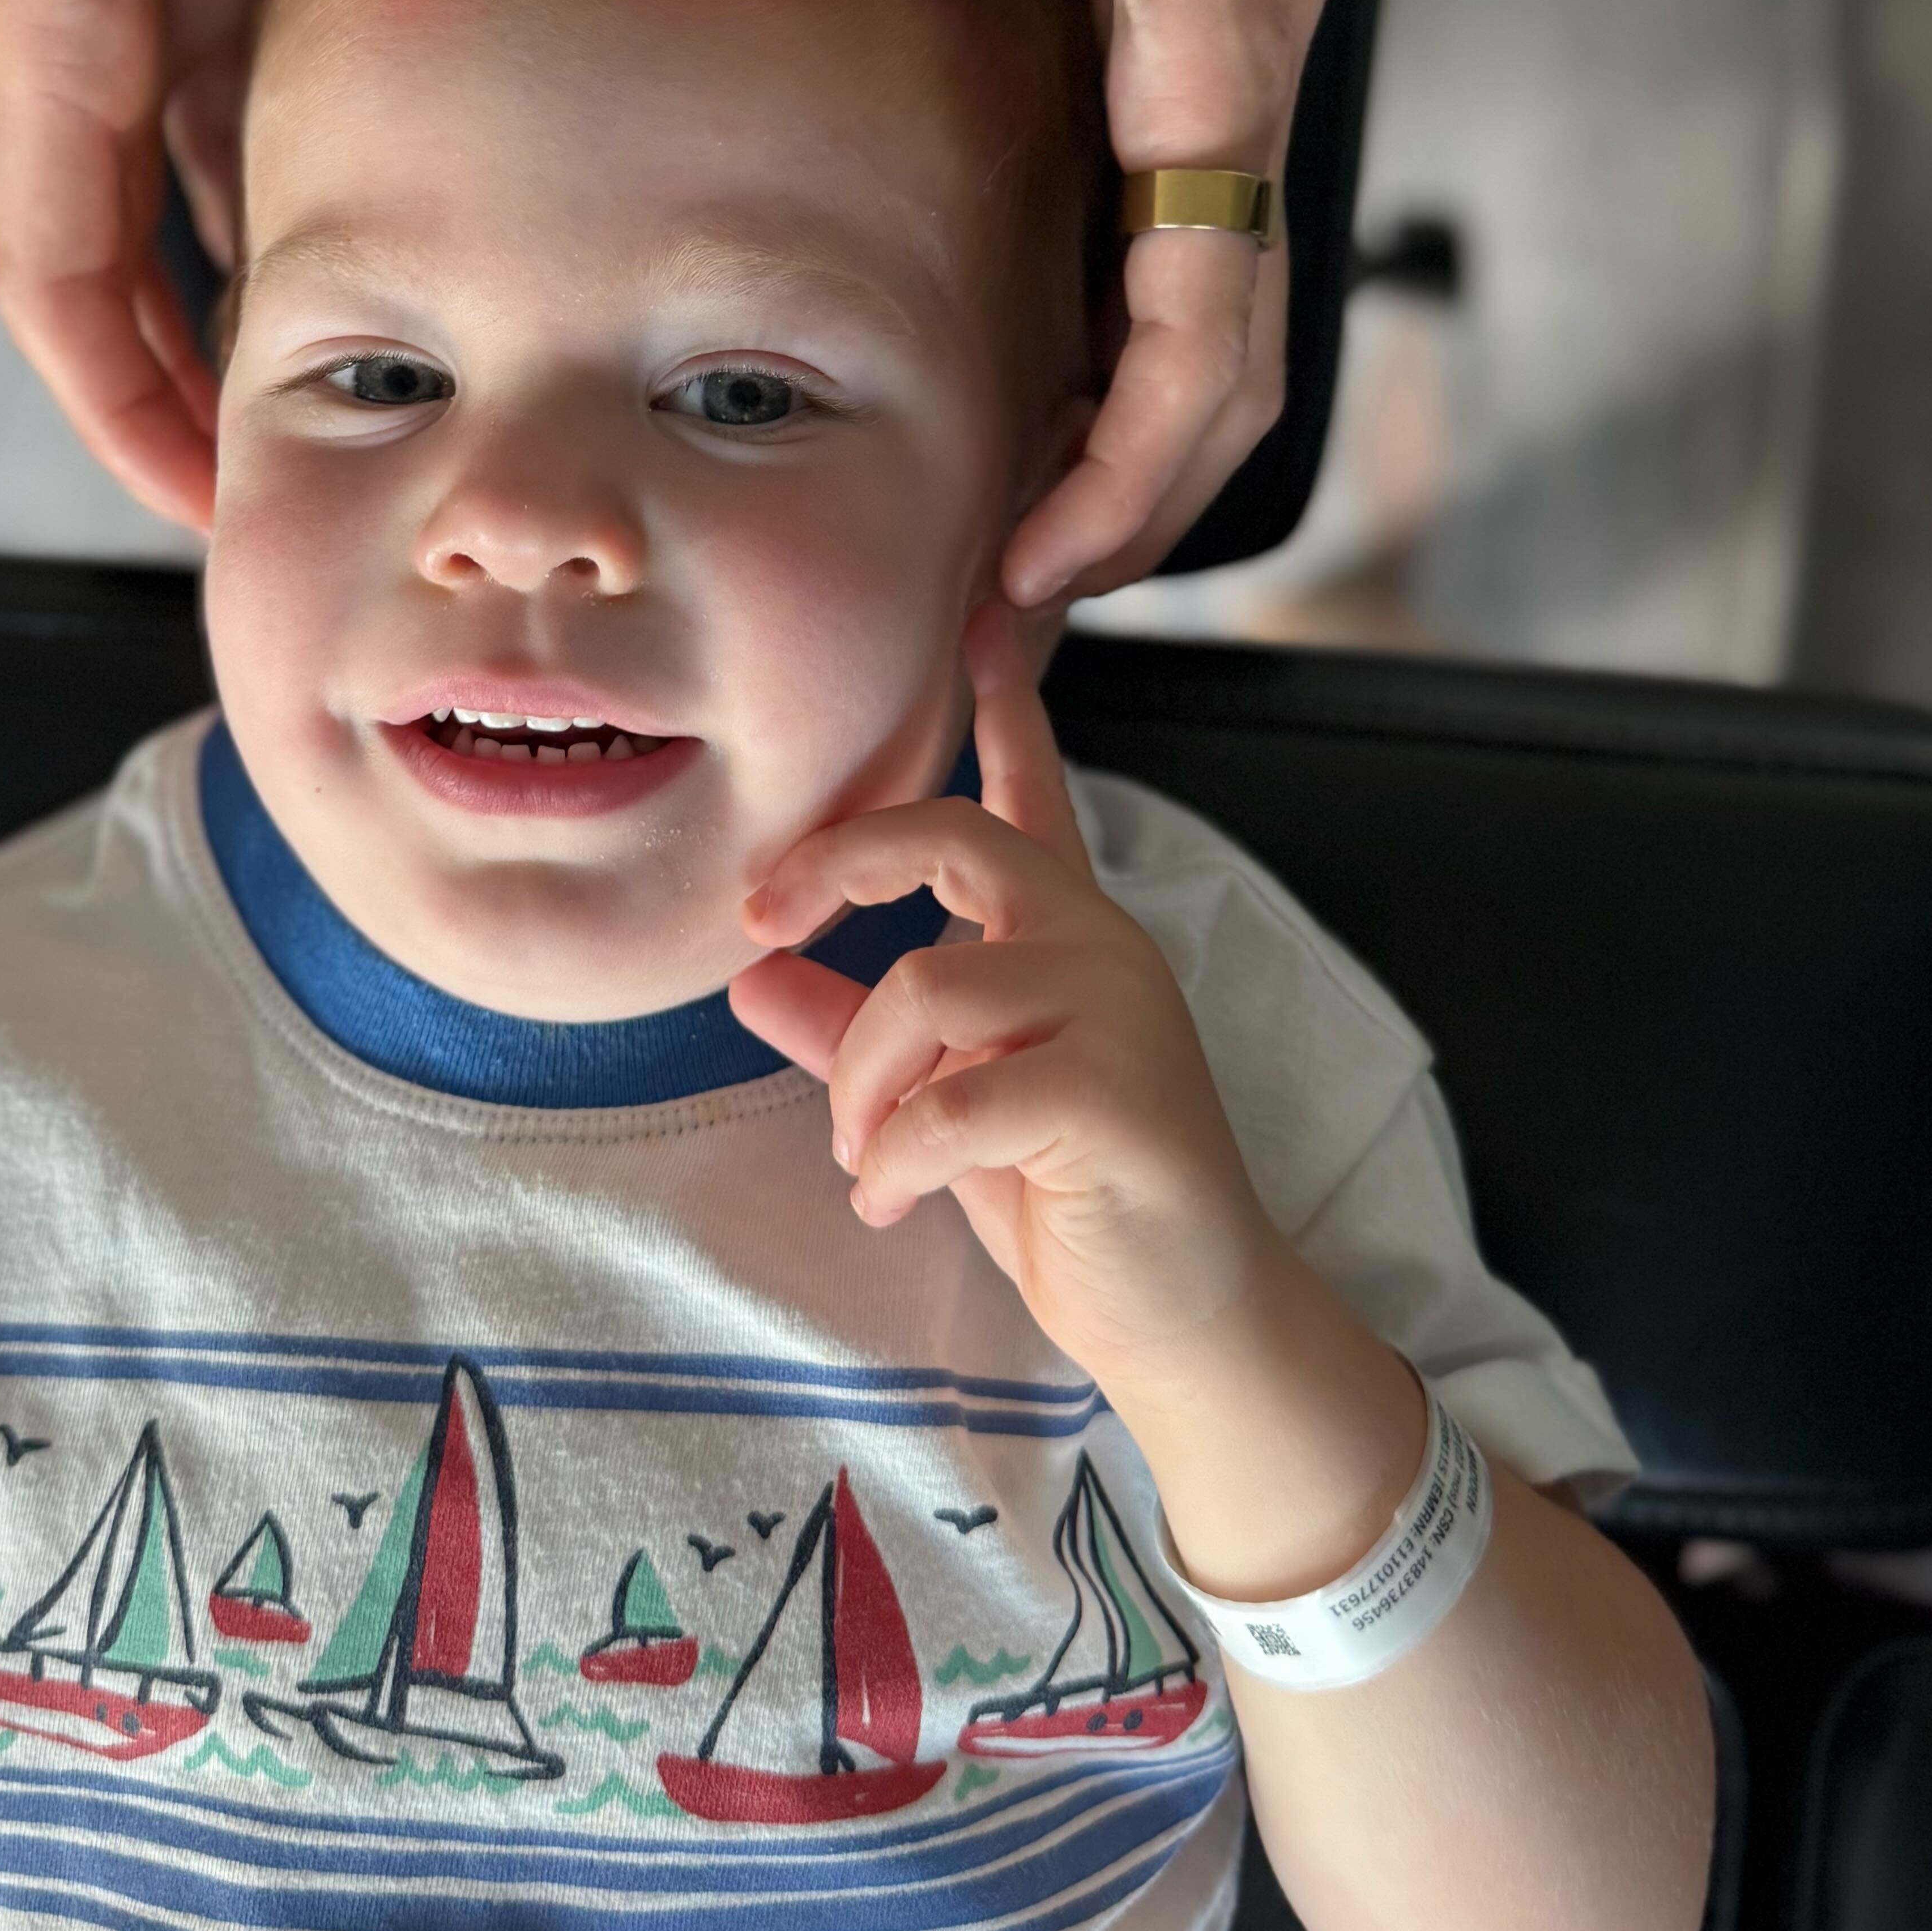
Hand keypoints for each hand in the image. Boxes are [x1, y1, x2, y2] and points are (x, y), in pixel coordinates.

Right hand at [0, 0, 465, 526]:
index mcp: (52, 28)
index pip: (59, 280)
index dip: (118, 405)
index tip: (192, 505)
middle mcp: (76, 43)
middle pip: (112, 284)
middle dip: (178, 402)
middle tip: (283, 510)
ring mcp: (125, 5)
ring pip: (172, 208)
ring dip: (238, 308)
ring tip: (345, 407)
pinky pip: (224, 108)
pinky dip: (277, 186)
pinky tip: (368, 235)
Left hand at [666, 0, 1470, 599]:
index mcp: (1209, 67)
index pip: (1197, 334)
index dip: (1123, 478)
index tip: (1034, 578)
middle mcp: (1235, 103)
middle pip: (1222, 380)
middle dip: (1129, 513)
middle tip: (1010, 623)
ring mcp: (1231, 86)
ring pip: (1215, 325)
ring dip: (1138, 445)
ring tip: (1027, 546)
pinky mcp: (1206, 49)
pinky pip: (1184, 244)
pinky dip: (1130, 343)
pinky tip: (1047, 373)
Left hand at [728, 606, 1275, 1392]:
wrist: (1185, 1319)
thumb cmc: (1068, 1199)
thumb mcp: (941, 1101)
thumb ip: (852, 1029)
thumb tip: (746, 976)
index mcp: (1064, 931)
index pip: (1031, 789)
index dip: (1006, 701)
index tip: (985, 611)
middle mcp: (1098, 943)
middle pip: (952, 834)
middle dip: (838, 863)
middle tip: (761, 926)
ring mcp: (1118, 1010)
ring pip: (930, 981)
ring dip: (860, 1081)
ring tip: (861, 1156)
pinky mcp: (1121, 1095)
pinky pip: (956, 1100)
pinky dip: (895, 1158)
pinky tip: (889, 1199)